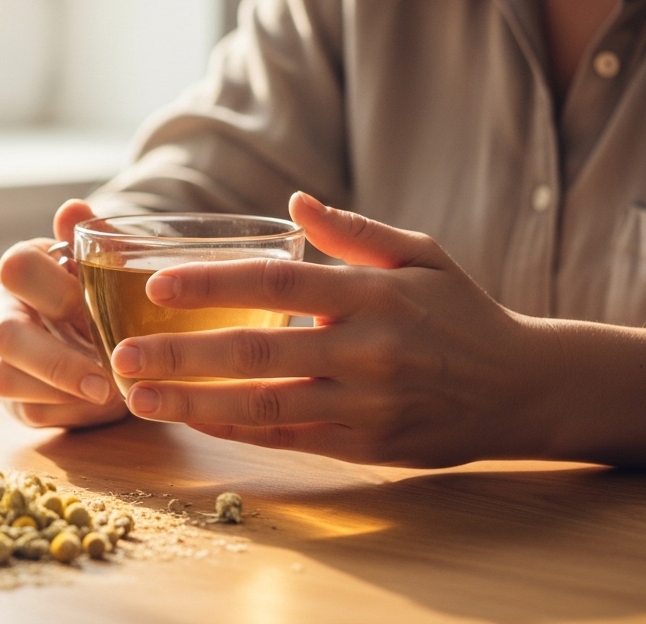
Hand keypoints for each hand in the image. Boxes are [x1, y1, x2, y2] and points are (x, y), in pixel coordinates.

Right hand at [0, 199, 126, 427]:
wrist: (105, 334)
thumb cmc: (101, 292)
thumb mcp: (106, 266)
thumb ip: (93, 240)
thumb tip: (73, 208)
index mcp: (22, 271)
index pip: (16, 266)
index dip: (53, 289)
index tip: (93, 309)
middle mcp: (0, 312)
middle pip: (5, 335)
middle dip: (56, 363)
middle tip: (104, 383)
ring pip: (1, 378)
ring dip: (58, 391)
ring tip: (106, 395)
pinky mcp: (12, 399)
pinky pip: (28, 411)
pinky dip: (66, 411)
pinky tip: (98, 405)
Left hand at [110, 192, 558, 467]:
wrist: (524, 388)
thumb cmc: (461, 312)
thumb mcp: (422, 254)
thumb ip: (355, 231)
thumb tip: (294, 199)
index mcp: (375, 294)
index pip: (279, 283)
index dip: (214, 283)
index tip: (155, 284)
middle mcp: (368, 350)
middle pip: (259, 351)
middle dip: (182, 354)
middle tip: (121, 356)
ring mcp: (367, 403)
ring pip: (266, 405)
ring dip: (195, 403)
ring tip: (138, 397)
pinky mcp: (367, 445)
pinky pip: (289, 439)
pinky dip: (236, 431)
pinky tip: (192, 421)